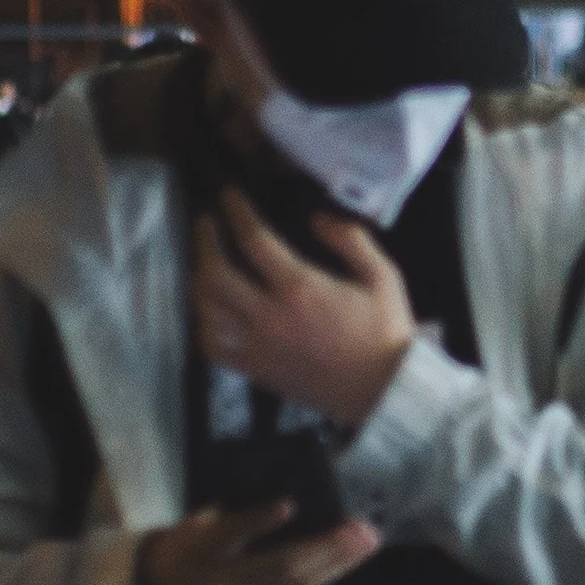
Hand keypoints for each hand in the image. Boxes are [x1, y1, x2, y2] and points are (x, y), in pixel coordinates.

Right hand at [129, 497, 382, 584]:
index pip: (229, 535)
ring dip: (337, 563)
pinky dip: (323, 574)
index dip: (258, 522)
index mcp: (199, 551)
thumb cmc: (186, 548)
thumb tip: (289, 497)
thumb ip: (233, 514)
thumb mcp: (195, 525)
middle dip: (325, 548)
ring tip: (367, 542)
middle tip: (361, 530)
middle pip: (278, 567)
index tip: (289, 506)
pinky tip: (346, 559)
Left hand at [196, 188, 417, 431]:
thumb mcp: (382, 275)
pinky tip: (209, 312)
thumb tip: (317, 217)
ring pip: (207, 308)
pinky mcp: (256, 370)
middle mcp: (269, 315)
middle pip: (215, 272)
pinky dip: (204, 325)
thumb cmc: (385, 331)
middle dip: (204, 241)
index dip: (236, 212)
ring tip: (205, 262)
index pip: (253, 240)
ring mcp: (258, 345)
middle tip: (206, 223)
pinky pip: (214, 347)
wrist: (383, 389)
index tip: (228, 195)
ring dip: (200, 279)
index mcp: (300, 287)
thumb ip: (351, 239)